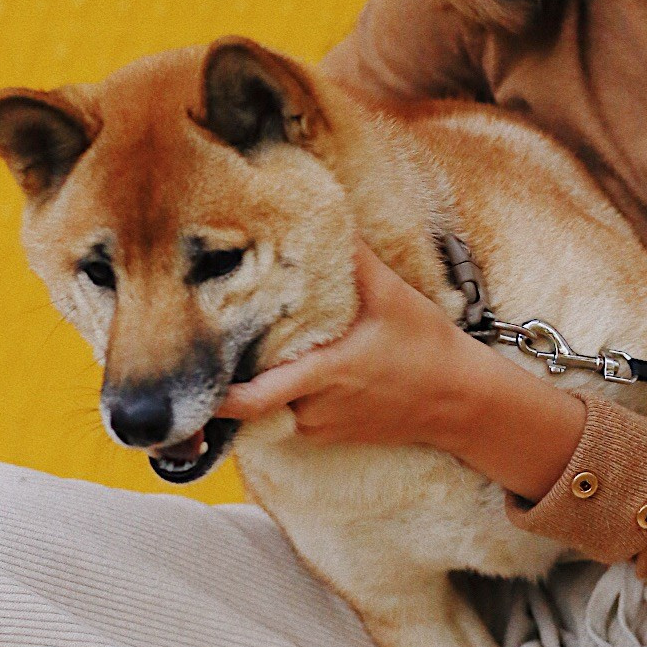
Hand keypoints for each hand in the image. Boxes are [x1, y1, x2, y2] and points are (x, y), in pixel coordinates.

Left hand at [220, 239, 479, 449]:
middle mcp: (313, 408)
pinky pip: (291, 409)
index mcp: (323, 375)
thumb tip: (325, 214)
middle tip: (216, 333)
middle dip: (236, 366)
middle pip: (254, 392)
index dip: (215, 393)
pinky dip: (287, 386)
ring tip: (261, 340)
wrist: (459, 399)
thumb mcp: (392, 295)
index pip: (251, 398)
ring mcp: (319, 426)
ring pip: (272, 400)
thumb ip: (352, 257)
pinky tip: (298, 359)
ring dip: (265, 374)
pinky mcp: (327, 433)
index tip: (187, 371)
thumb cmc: (425, 346)